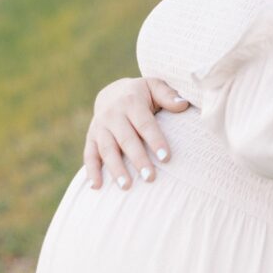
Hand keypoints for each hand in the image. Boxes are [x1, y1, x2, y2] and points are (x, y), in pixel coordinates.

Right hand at [83, 76, 189, 190]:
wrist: (112, 92)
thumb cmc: (141, 93)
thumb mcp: (154, 86)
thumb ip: (168, 95)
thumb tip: (183, 104)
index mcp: (131, 102)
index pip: (144, 124)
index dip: (155, 140)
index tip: (166, 157)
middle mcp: (113, 114)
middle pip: (126, 139)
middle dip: (138, 159)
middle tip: (150, 177)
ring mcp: (100, 127)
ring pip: (107, 149)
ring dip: (115, 169)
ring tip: (127, 186)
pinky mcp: (91, 137)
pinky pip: (89, 154)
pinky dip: (91, 170)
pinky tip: (96, 186)